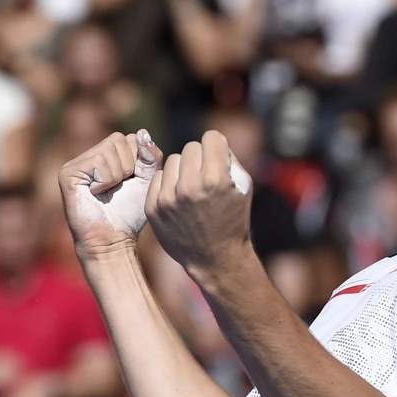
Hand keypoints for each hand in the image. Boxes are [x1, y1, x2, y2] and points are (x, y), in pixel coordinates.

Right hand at [58, 130, 160, 260]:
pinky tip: (97, 194)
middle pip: (119, 139)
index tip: (131, 183)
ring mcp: (76, 163)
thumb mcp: (147, 180)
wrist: (112, 239)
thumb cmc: (128, 213)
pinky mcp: (68, 173)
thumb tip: (144, 132)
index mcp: (108, 156)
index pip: (132, 138)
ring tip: (107, 192)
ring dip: (117, 175)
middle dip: (128, 166)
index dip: (139, 162)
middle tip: (118, 188)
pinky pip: (98, 162)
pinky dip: (105, 180)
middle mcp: (90, 155)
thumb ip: (150, 156)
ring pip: (109, 149)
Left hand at [147, 131, 253, 278]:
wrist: (215, 258)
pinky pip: (158, 177)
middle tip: (206, 178)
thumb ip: (228, 157)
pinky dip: (169, 184)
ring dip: (183, 171)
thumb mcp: (242, 186)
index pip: (211, 138)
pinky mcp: (153, 208)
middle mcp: (190, 187)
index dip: (217, 148)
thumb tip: (210, 141)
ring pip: (173, 160)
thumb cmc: (233, 219)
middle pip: (191, 147)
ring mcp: (168, 198)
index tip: (218, 160)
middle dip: (201, 159)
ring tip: (192, 190)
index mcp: (216, 180)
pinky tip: (179, 199)